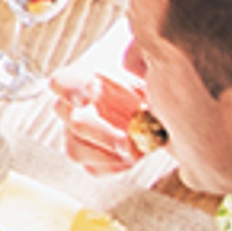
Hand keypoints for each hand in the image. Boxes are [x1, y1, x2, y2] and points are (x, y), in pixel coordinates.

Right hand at [54, 50, 150, 172]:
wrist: (169, 108)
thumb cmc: (156, 83)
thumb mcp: (151, 68)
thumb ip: (140, 63)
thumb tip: (134, 66)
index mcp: (86, 79)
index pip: (61, 82)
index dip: (69, 91)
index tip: (86, 100)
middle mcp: (77, 107)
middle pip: (72, 122)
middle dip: (101, 133)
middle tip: (127, 140)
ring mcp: (81, 134)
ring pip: (75, 148)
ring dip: (106, 152)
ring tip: (136, 150)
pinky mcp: (93, 157)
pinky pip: (92, 167)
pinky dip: (113, 166)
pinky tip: (132, 157)